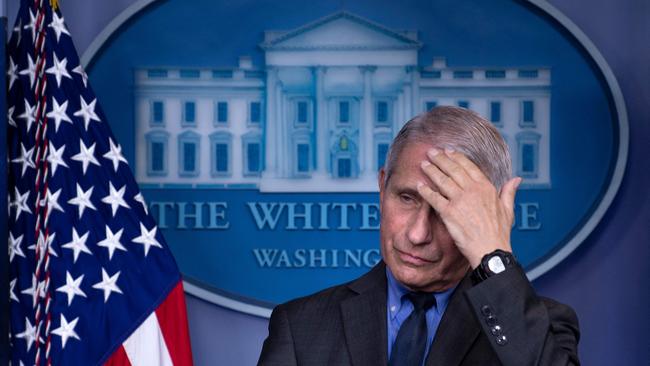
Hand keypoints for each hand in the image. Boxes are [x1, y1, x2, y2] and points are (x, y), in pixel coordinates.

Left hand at [416, 148, 521, 267]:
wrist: (490, 250)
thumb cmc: (499, 233)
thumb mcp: (508, 209)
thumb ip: (509, 192)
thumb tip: (516, 179)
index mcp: (486, 187)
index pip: (468, 166)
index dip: (456, 157)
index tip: (448, 151)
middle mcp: (472, 190)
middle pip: (453, 169)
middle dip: (440, 159)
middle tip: (431, 152)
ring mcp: (460, 200)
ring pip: (442, 180)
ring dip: (431, 170)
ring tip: (423, 164)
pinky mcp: (449, 212)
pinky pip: (434, 198)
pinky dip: (425, 191)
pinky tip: (419, 185)